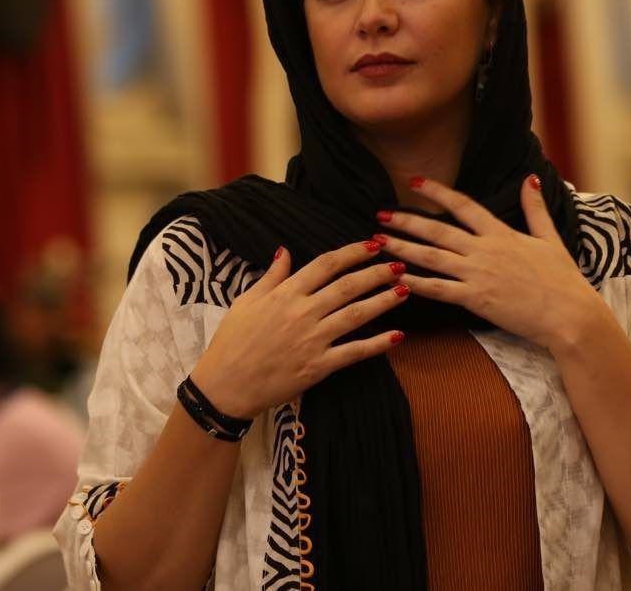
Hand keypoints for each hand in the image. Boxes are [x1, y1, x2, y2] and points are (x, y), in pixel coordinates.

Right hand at [189, 241, 408, 419]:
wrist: (225, 386)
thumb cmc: (232, 342)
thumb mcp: (246, 301)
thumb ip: (271, 276)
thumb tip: (284, 250)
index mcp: (285, 294)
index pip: (326, 265)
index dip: (352, 253)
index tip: (372, 244)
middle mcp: (303, 313)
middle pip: (347, 286)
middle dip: (376, 273)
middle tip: (399, 264)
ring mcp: (313, 340)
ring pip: (356, 315)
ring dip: (383, 301)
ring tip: (405, 290)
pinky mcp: (318, 367)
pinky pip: (354, 352)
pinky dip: (377, 344)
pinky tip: (397, 335)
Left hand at [374, 174, 603, 351]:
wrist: (569, 314)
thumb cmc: (562, 279)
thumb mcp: (550, 237)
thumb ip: (535, 208)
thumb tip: (530, 178)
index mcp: (501, 233)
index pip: (463, 204)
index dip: (436, 191)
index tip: (414, 181)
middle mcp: (484, 250)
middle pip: (437, 230)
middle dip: (406, 220)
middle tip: (380, 214)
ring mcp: (478, 274)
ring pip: (430, 258)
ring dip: (401, 248)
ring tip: (377, 241)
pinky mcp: (475, 299)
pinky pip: (438, 290)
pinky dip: (414, 283)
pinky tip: (395, 278)